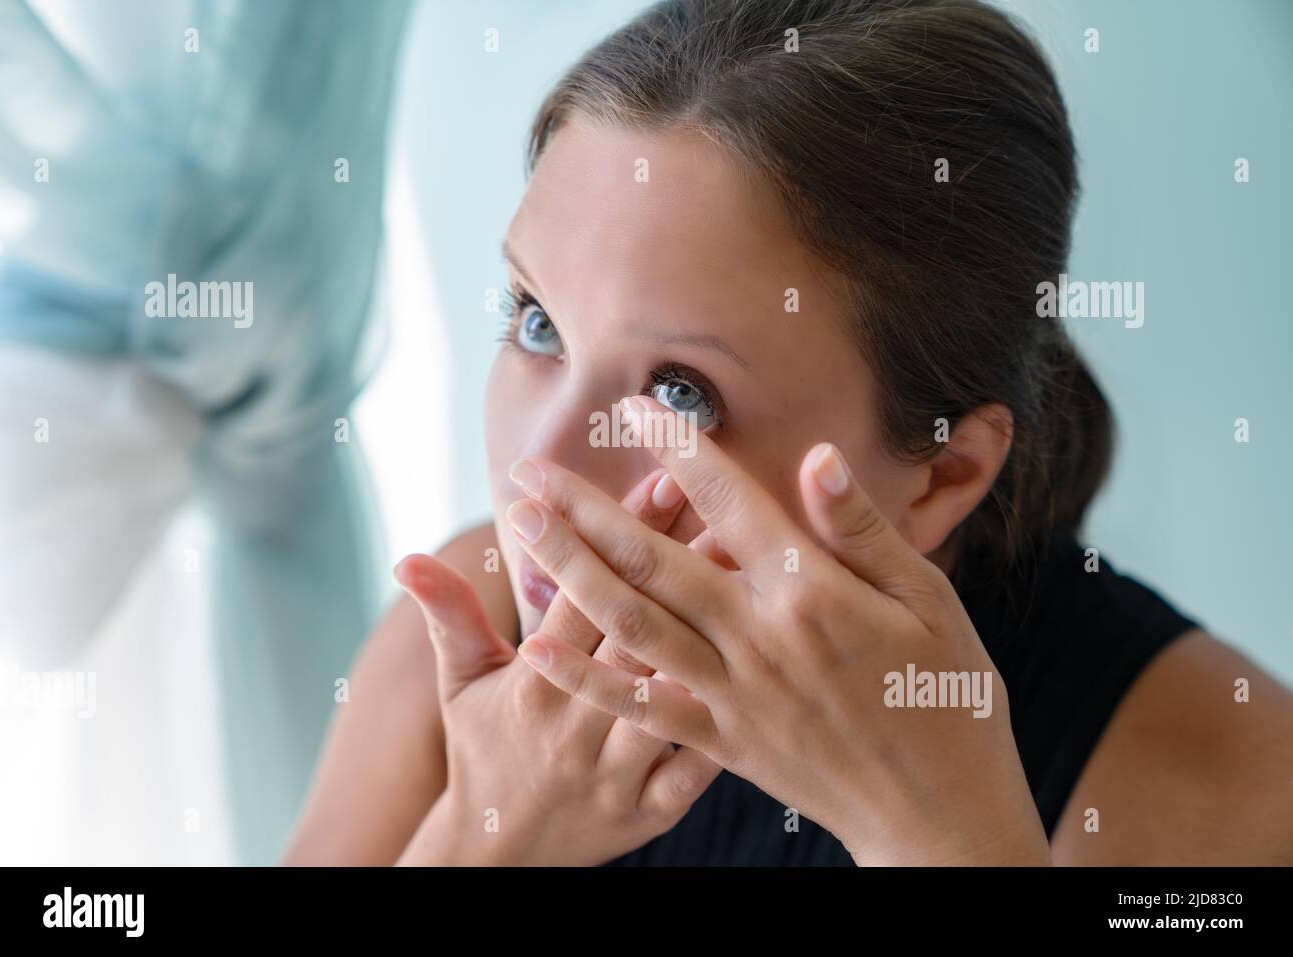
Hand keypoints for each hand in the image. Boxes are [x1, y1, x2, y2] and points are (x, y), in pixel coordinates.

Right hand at [393, 465, 719, 865]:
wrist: (498, 855)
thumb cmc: (484, 750)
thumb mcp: (461, 683)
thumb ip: (448, 615)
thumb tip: (405, 558)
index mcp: (534, 682)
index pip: (581, 593)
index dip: (618, 536)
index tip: (659, 477)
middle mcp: (576, 723)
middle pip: (633, 632)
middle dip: (678, 566)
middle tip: (724, 506)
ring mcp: (615, 770)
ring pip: (667, 698)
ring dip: (709, 640)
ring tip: (753, 585)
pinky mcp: (649, 812)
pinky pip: (695, 772)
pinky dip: (724, 731)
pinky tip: (759, 686)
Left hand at [505, 395, 1049, 864]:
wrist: (938, 814)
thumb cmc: (947, 698)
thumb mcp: (929, 602)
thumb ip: (862, 530)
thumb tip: (815, 456)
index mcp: (813, 595)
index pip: (729, 502)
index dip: (678, 448)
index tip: (632, 405)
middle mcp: (760, 641)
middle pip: (654, 562)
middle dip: (585, 510)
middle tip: (529, 469)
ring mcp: (734, 696)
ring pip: (633, 625)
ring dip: (571, 572)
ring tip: (522, 527)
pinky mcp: (722, 743)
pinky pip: (641, 708)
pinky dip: (587, 678)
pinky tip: (537, 648)